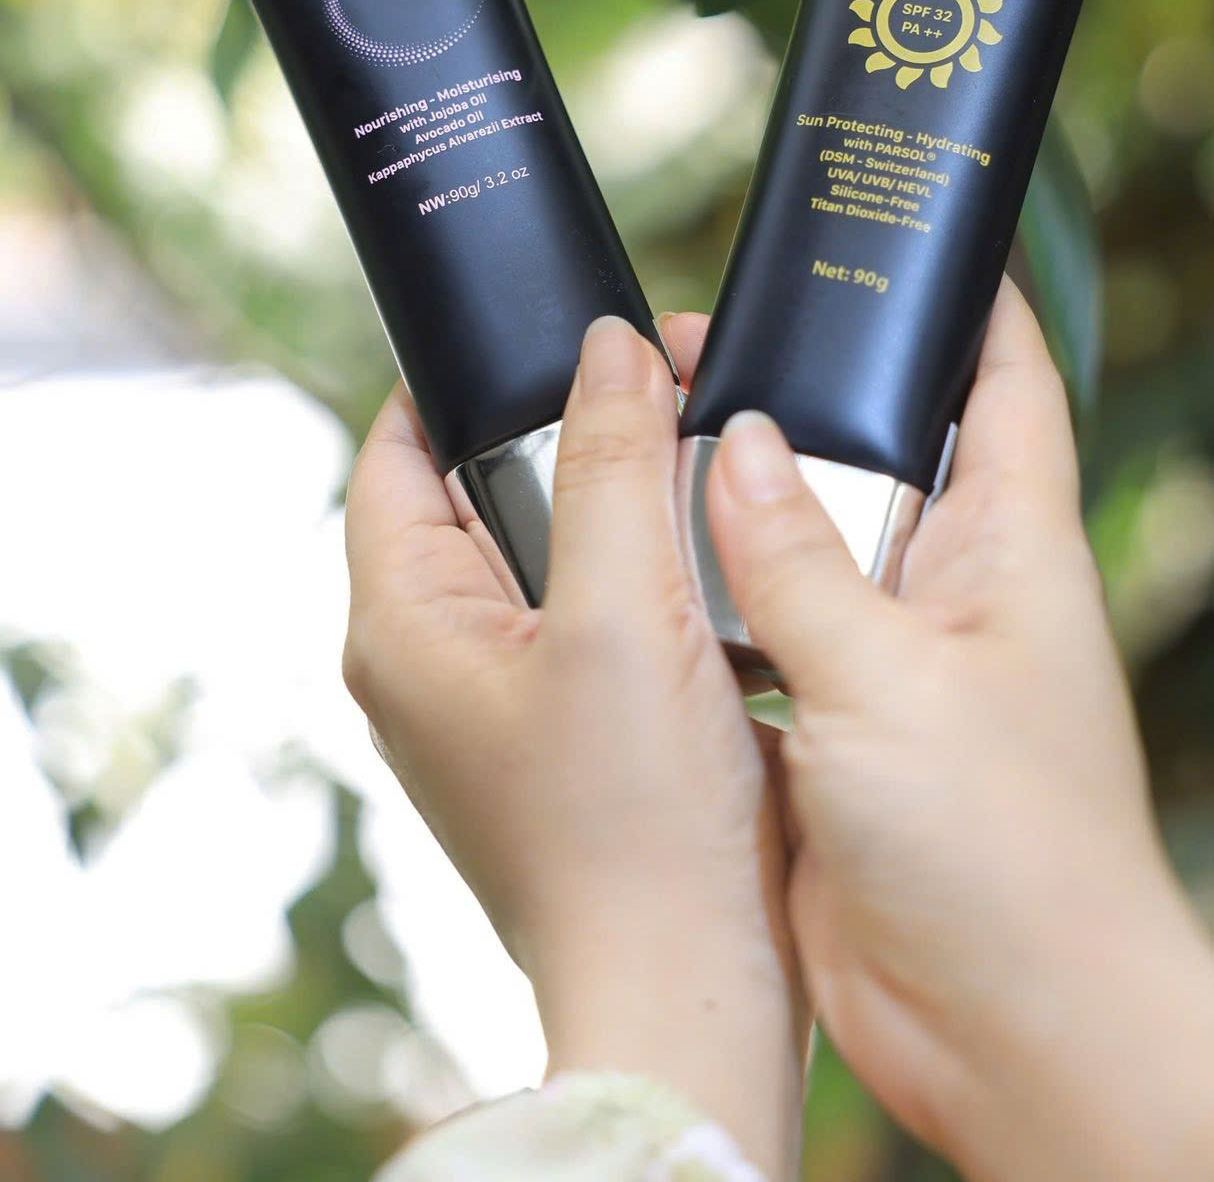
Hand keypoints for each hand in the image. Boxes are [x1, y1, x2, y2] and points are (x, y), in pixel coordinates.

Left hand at [343, 315, 806, 1179]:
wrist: (695, 986)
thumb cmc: (634, 826)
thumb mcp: (622, 615)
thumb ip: (611, 464)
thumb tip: (608, 347)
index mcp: (404, 623)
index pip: (395, 451)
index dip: (464, 378)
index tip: (555, 326)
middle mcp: (437, 657)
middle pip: (487, 488)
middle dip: (578, 424)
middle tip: (671, 372)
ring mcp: (503, 699)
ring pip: (555, 544)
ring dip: (629, 493)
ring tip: (706, 445)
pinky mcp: (573, 730)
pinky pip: (601, 609)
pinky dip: (655, 567)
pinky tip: (721, 550)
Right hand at [705, 277, 1213, 1181]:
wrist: (1013, 1035)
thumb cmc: (1000, 850)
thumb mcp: (889, 681)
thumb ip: (798, 558)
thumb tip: (733, 439)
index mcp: (1012, 546)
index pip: (1006, 379)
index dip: (963, 298)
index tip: (894, 229)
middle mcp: (958, 589)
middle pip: (883, 449)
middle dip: (799, 391)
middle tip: (694, 336)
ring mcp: (895, 664)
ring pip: (810, 543)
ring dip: (738, 500)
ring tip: (641, 433)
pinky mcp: (837, 734)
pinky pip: (768, 637)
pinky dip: (712, 602)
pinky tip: (639, 571)